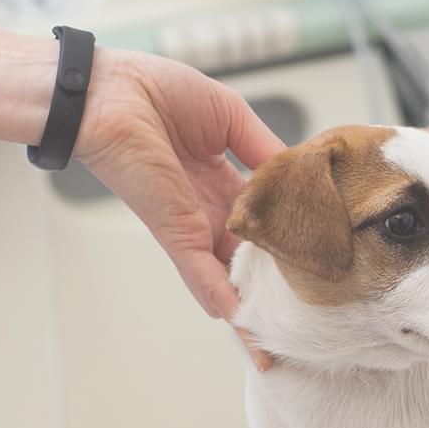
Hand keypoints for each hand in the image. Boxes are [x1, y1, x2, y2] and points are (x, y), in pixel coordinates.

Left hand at [0, 29, 281, 368]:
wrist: (108, 93)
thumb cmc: (157, 92)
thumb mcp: (232, 117)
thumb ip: (267, 150)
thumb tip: (302, 176)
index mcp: (223, 182)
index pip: (266, 221)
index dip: (290, 238)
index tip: (320, 258)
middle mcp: (209, 211)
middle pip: (249, 258)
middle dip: (274, 288)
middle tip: (312, 313)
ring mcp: (191, 224)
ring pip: (228, 274)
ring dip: (252, 306)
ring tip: (280, 336)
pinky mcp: (172, 228)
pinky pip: (199, 268)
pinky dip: (219, 294)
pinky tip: (240, 321)